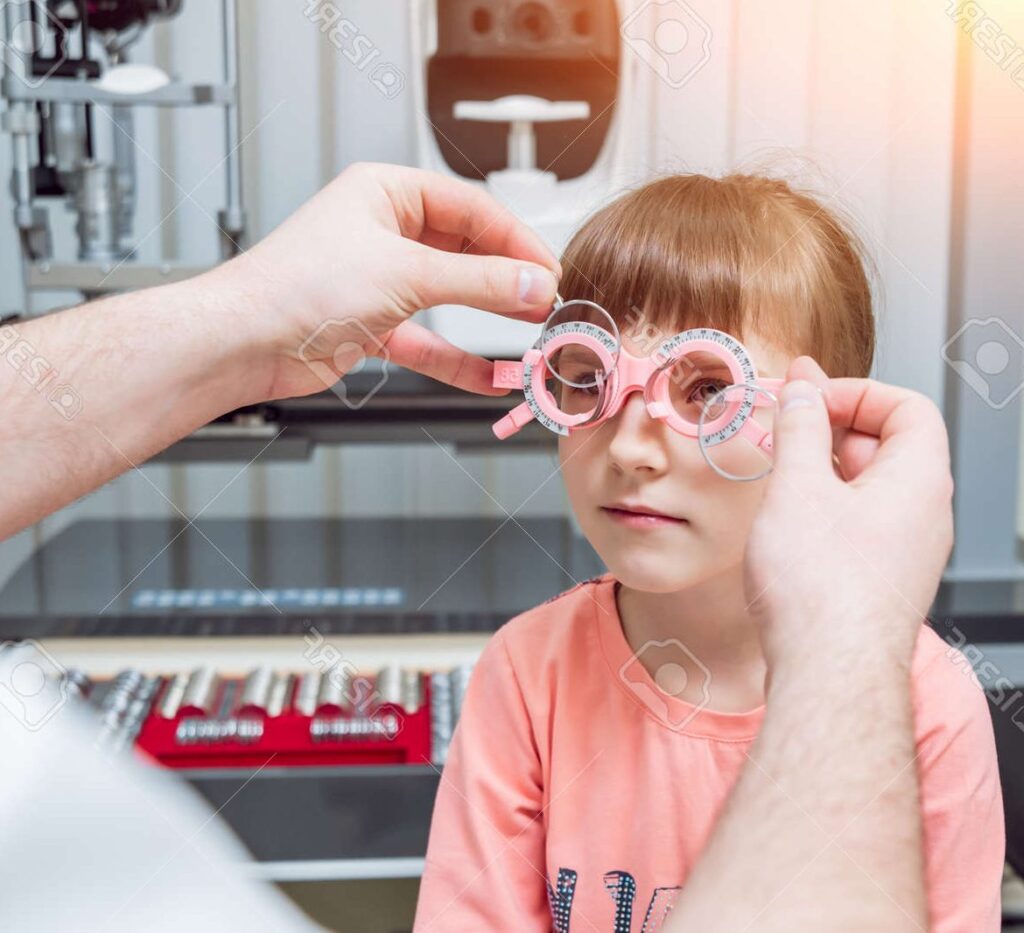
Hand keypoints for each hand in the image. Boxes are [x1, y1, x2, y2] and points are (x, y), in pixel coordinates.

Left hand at [206, 162, 560, 400]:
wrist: (245, 342)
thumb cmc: (296, 286)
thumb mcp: (407, 272)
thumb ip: (479, 281)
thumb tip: (533, 283)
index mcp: (387, 193)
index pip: (471, 208)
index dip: (515, 240)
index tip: (548, 270)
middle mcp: (383, 231)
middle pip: (464, 252)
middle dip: (506, 280)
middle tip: (545, 301)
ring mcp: (378, 280)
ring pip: (449, 297)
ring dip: (488, 320)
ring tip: (529, 334)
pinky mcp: (372, 324)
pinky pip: (428, 340)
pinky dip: (456, 360)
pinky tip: (487, 377)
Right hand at [745, 356, 953, 668]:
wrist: (829, 674)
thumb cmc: (821, 589)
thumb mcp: (799, 486)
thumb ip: (801, 428)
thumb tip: (802, 390)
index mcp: (919, 480)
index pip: (907, 408)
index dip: (857, 394)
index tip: (809, 401)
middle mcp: (924, 515)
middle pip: (888, 446)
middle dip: (833, 431)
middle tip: (785, 432)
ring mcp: (906, 552)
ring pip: (870, 488)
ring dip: (824, 472)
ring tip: (780, 478)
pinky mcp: (881, 582)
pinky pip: (860, 525)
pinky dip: (825, 510)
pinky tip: (788, 525)